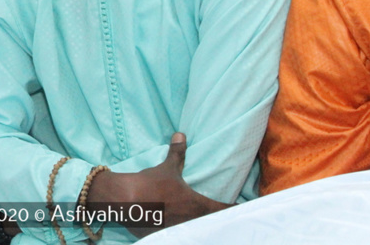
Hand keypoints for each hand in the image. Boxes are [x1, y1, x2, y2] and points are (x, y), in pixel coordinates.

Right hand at [88, 133, 230, 236]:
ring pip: (198, 233)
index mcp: (198, 206)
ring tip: (204, 224)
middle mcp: (193, 222)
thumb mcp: (167, 168)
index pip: (225, 210)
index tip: (243, 208)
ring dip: (201, 228)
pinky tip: (180, 229)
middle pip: (214, 226)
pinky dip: (183, 233)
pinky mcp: (165, 238)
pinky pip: (180, 237)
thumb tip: (181, 135)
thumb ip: (177, 154)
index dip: (236, 209)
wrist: (126, 201)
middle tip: (225, 218)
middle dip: (219, 221)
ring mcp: (179, 232)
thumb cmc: (151, 184)